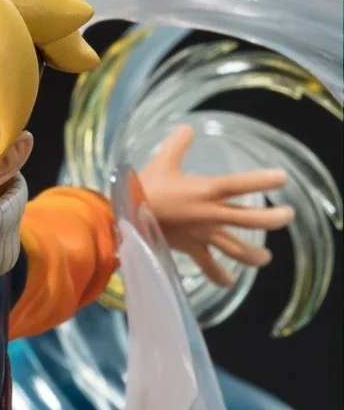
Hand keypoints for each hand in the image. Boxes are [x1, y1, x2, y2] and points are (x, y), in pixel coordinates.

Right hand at [138, 125, 294, 286]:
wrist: (124, 217)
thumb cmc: (144, 189)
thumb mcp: (161, 162)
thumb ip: (177, 144)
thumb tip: (187, 128)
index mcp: (207, 190)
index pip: (243, 184)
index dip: (265, 180)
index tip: (281, 178)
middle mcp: (212, 214)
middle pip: (253, 220)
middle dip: (275, 219)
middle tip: (286, 216)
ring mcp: (203, 234)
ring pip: (238, 249)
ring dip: (255, 255)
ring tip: (264, 257)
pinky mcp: (191, 249)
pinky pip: (209, 266)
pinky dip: (220, 276)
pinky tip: (228, 281)